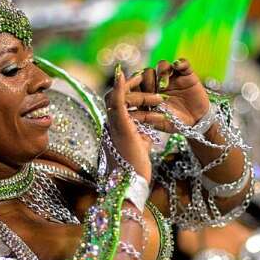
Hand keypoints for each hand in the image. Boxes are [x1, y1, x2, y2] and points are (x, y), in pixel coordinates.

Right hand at [105, 65, 152, 180]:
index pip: (119, 105)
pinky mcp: (120, 127)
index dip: (128, 92)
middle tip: (144, 76)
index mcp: (116, 130)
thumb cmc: (136, 171)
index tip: (140, 84)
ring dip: (131, 86)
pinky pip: (118, 103)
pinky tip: (122, 74)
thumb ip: (142, 139)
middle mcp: (111, 126)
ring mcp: (113, 126)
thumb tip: (148, 135)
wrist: (131, 184)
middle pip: (115, 98)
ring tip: (144, 75)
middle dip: (130, 85)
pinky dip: (120, 87)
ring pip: (117, 97)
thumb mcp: (141, 149)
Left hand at [127, 59, 211, 131]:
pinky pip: (182, 63)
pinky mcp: (186, 73)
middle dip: (147, 81)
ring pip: (162, 65)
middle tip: (152, 92)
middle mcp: (158, 82)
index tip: (136, 94)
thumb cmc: (175, 122)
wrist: (196, 121)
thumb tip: (131, 113)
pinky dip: (180, 63)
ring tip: (164, 84)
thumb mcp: (158, 123)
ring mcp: (172, 77)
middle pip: (147, 72)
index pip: (136, 83)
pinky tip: (178, 66)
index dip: (134, 86)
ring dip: (161, 72)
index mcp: (148, 93)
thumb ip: (146, 116)